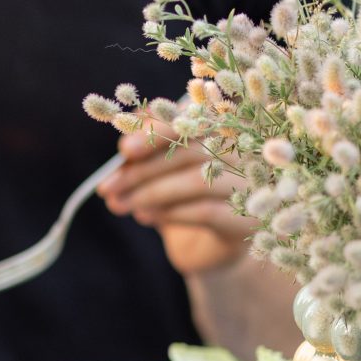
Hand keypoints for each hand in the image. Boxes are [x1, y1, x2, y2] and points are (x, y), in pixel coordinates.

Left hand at [99, 131, 254, 276]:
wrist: (209, 243)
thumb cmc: (180, 194)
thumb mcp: (159, 167)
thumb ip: (145, 148)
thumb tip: (125, 145)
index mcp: (224, 124)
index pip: (191, 117)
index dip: (156, 132)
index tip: (124, 150)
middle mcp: (245, 149)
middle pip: (190, 150)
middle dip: (142, 169)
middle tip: (108, 187)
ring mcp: (252, 184)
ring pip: (196, 181)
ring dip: (150, 193)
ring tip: (120, 204)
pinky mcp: (249, 219)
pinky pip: (206, 211)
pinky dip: (170, 213)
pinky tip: (146, 216)